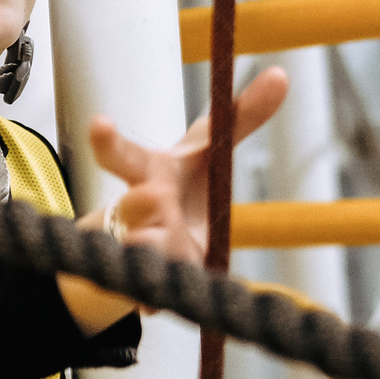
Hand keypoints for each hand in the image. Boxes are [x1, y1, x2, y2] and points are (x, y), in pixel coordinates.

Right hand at [56, 68, 290, 332]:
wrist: (150, 247)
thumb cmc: (181, 187)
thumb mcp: (208, 150)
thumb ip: (240, 116)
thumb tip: (282, 74)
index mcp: (151, 174)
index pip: (126, 155)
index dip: (110, 142)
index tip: (98, 123)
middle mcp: (141, 211)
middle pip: (132, 205)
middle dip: (138, 201)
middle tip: (151, 195)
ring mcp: (142, 250)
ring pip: (142, 250)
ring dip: (149, 248)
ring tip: (148, 245)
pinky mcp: (148, 289)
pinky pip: (149, 296)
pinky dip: (150, 298)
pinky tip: (151, 304)